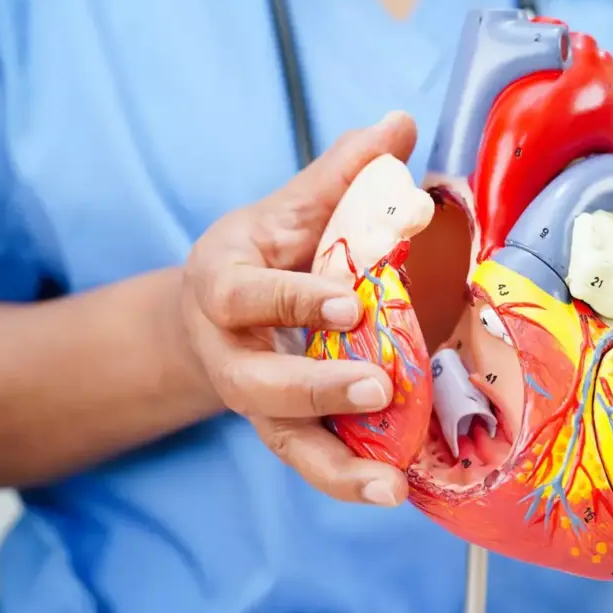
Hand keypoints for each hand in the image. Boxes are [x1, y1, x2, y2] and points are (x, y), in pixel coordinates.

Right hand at [181, 111, 416, 506]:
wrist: (213, 315)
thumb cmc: (260, 254)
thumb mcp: (288, 208)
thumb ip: (341, 172)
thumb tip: (400, 122)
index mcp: (221, 284)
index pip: (245, 296)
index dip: (293, 300)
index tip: (349, 301)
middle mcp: (229, 352)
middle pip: (260, 384)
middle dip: (317, 389)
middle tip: (379, 388)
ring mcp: (253, 400)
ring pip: (284, 441)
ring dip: (337, 467)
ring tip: (390, 486)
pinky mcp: (281, 429)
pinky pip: (311, 462)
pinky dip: (348, 480)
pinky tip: (393, 490)